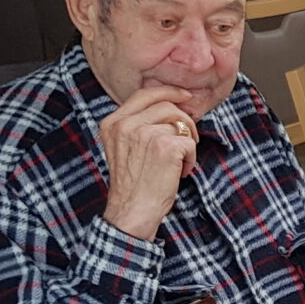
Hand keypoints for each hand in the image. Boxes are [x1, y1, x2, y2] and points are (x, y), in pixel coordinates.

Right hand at [98, 87, 199, 241]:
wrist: (132, 211)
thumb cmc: (132, 185)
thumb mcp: (123, 148)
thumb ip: (137, 126)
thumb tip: (170, 107)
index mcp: (113, 123)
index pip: (144, 94)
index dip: (169, 92)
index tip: (185, 97)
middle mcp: (126, 124)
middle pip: (167, 105)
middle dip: (184, 120)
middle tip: (190, 138)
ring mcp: (145, 133)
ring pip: (180, 123)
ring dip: (187, 142)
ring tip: (180, 161)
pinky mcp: (165, 146)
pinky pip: (189, 142)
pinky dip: (191, 158)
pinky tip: (180, 172)